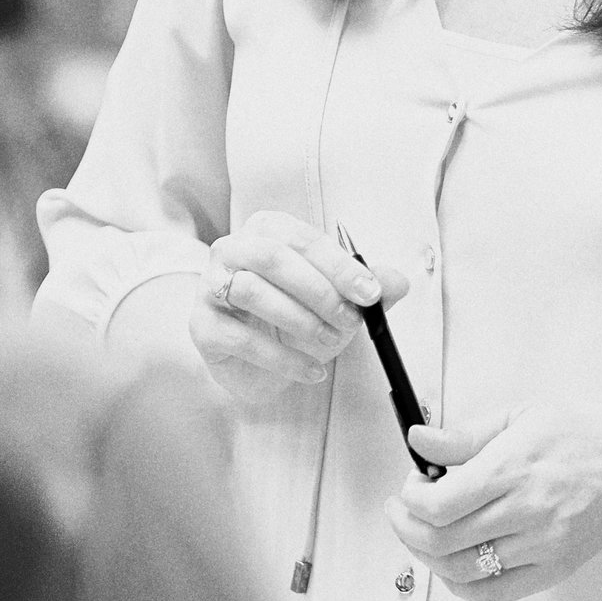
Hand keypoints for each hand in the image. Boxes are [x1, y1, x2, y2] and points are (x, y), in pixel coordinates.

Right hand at [190, 211, 407, 404]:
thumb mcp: (337, 300)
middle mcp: (230, 250)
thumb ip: (367, 288)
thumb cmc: (293, 318)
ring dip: (301, 321)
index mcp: (265, 230)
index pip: (302, 238)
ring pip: (252, 291)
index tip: (370, 293)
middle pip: (272, 257)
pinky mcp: (202, 327)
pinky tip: (311, 370)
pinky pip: (242, 338)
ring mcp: (210, 287)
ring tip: (331, 344)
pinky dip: (283, 358)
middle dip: (319, 290)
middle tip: (351, 320)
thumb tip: (399, 282)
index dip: (339, 265)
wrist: (256, 364)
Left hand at [386, 405, 601, 600]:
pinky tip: (453, 563)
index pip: (439, 505)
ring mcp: (541, 547)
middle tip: (402, 511)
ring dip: (428, 556)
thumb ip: (464, 435)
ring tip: (424, 533)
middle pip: (442, 542)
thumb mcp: (520, 415)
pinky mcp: (554, 569)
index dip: (410, 500)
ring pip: (461, 571)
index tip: (410, 485)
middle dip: (406, 528)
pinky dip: (460, 584)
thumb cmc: (582, 435)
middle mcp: (526, 513)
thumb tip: (419, 441)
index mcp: (513, 470)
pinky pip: (493, 593)